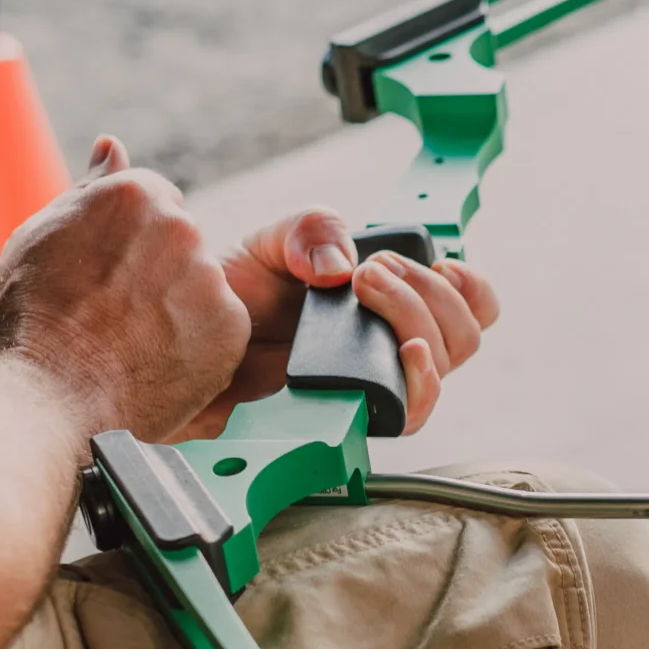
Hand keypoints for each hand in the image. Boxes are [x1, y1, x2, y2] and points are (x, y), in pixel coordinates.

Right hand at [0, 137, 250, 438]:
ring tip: (131, 345)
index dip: (130, 243)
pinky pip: (221, 332)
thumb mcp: (41, 235)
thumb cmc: (30, 318)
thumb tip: (114, 147)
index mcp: (133, 195)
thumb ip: (90, 188)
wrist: (45, 397)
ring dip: (179, 310)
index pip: (156, 201)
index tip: (108, 276)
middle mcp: (180, 227)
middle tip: (117, 315)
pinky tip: (155, 364)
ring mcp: (209, 277)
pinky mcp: (231, 327)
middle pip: (182, 243)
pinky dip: (198, 349)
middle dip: (159, 272)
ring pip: (202, 288)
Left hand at [173, 214, 501, 439]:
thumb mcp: (271, 241)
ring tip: (365, 293)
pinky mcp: (348, 417)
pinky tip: (400, 353)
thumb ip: (314, 231)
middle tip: (371, 274)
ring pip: (441, 373)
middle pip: (463, 339)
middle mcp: (386, 347)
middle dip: (430, 296)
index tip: (444, 265)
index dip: (472, 290)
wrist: (177, 342)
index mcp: (386, 303)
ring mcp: (370, 385)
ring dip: (419, 324)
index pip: (469, 306)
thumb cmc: (225, 298)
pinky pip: (406, 415)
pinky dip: (418, 382)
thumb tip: (345, 269)